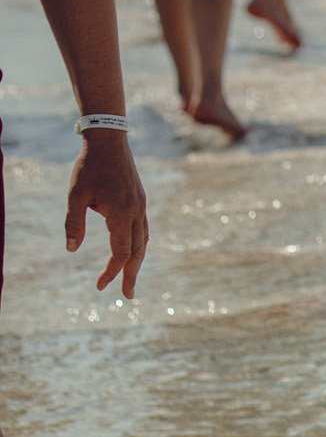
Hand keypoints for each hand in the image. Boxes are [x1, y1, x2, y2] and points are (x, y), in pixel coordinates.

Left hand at [65, 133, 146, 299]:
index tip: (99, 286)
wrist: (109, 141)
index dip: (111, 272)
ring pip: (143, 242)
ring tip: (129, 277)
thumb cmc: (89, 167)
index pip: (120, 252)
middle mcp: (136, 213)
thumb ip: (74, 223)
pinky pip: (143, 231)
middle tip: (127, 295)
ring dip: (136, 262)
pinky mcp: (141, 202)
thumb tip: (71, 249)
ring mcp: (141, 207)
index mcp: (121, 213)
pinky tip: (132, 251)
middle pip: (137, 252)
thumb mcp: (75, 195)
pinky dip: (138, 246)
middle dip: (131, 275)